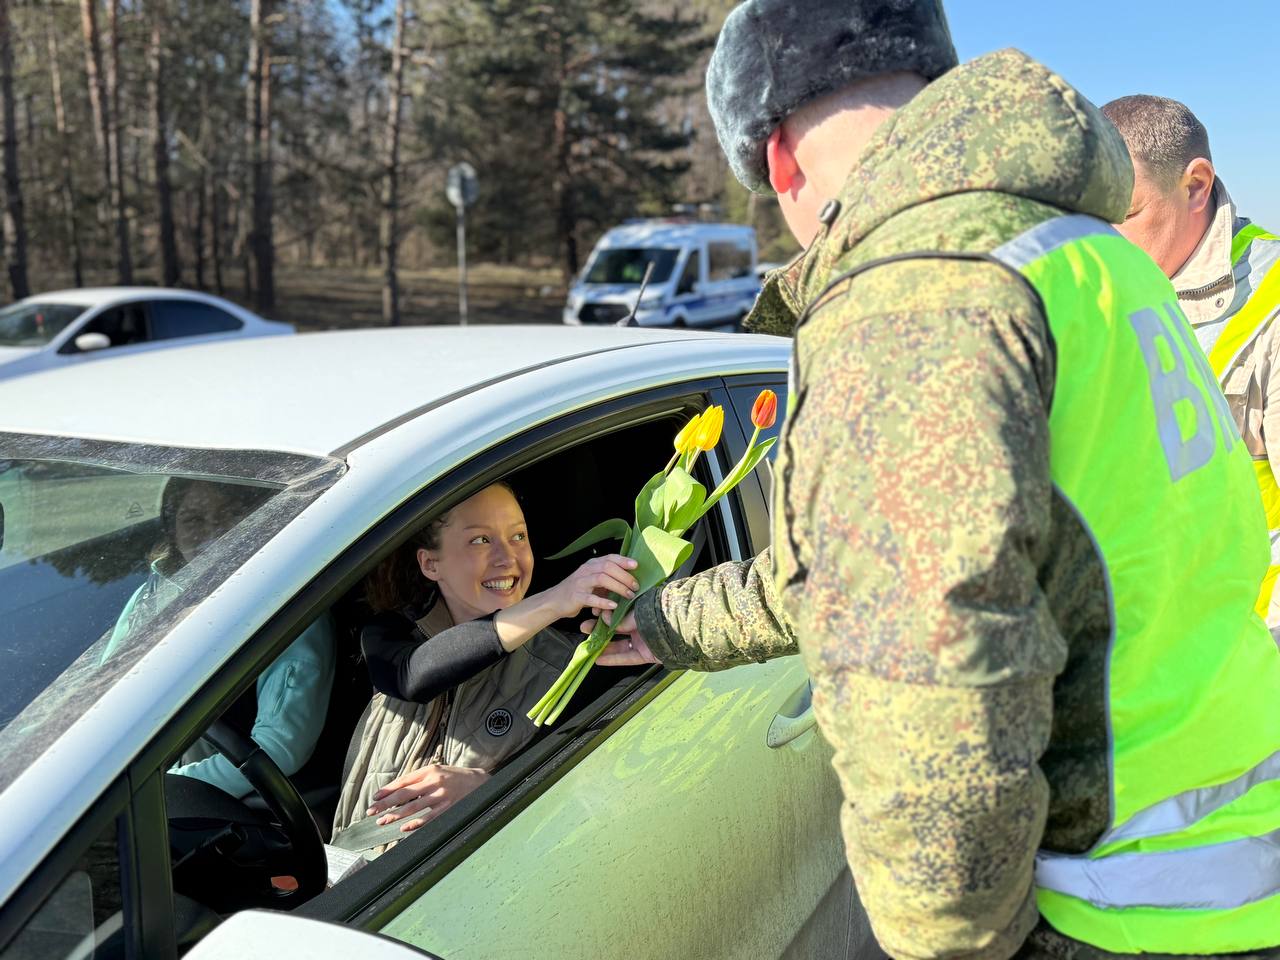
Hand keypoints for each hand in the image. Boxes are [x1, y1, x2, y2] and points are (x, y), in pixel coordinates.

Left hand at [366, 763, 489, 832]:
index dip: (388, 790)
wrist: (480, 781)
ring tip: (383, 821)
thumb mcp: (438, 771)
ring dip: (396, 815)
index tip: (375, 798)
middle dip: (386, 803)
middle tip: (372, 811)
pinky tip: (404, 828)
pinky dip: (416, 823)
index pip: (403, 781)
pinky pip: (429, 818)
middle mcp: (434, 782)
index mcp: (429, 771)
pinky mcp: (448, 808)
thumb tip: (398, 791)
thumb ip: (420, 779)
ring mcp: (441, 796)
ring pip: (414, 807)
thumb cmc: (455, 777)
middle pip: (404, 794)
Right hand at [545, 554, 639, 620]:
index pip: (609, 558)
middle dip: (624, 576)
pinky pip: (591, 598)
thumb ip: (608, 579)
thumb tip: (630, 580)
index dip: (623, 560)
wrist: (554, 601)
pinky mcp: (576, 596)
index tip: (636, 565)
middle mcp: (586, 570)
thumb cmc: (578, 591)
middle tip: (636, 586)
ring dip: (618, 587)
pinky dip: (603, 601)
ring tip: (629, 595)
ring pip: (601, 579)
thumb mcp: (593, 581)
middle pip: (608, 567)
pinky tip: (614, 605)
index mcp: (591, 565)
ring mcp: (580, 583)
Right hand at [581, 611, 659, 665]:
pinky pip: (627, 657)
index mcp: (640, 610)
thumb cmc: (661, 615)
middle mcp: (641, 625)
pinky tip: (599, 659)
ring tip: (589, 646)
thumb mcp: (639, 613)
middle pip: (616, 629)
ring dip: (604, 645)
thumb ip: (622, 619)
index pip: (619, 612)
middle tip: (585, 628)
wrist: (682, 629)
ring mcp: (643, 640)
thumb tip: (607, 620)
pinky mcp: (646, 654)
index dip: (605, 614)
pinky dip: (613, 659)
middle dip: (600, 630)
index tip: (594, 615)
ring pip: (620, 644)